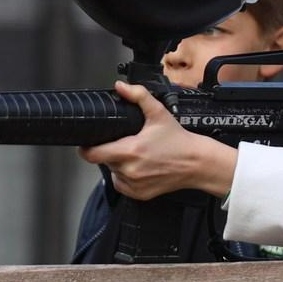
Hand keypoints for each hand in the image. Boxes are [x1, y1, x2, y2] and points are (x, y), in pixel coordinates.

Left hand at [77, 84, 235, 201]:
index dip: (86, 148)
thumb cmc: (178, 140)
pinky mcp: (139, 194)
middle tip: (124, 143)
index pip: (92, 154)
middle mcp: (130, 170)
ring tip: (135, 155)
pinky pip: (122, 185)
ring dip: (117, 164)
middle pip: (104, 161)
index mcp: (130, 151)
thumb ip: (138, 96)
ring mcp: (134, 184)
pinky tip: (139, 167)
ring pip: (113, 172)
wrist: (196, 163)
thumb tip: (120, 87)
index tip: (88, 143)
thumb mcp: (158, 113)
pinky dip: (125, 176)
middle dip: (109, 151)